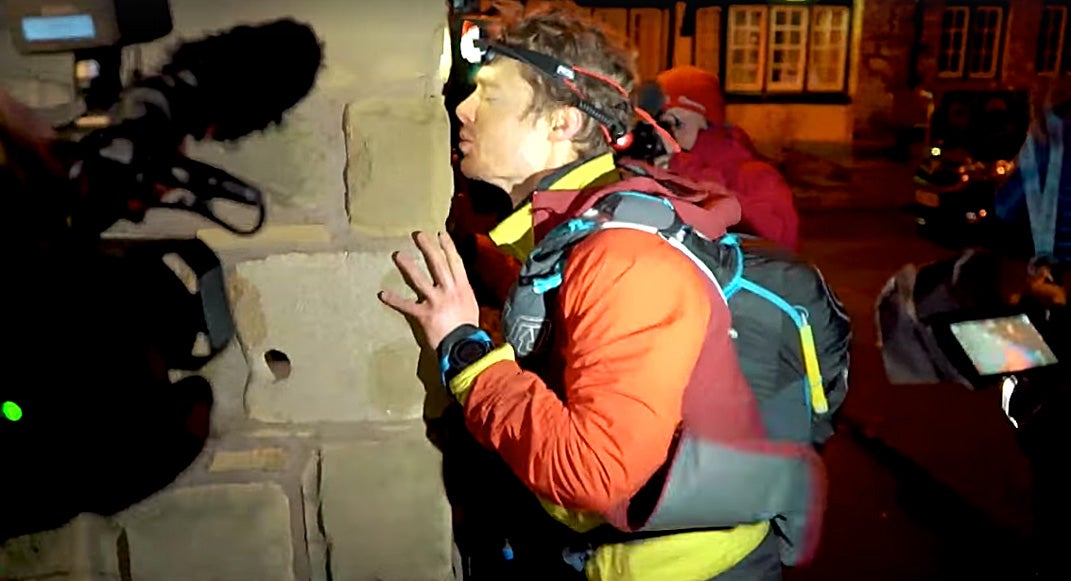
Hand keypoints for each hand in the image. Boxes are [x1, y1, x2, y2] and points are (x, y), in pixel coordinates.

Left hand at [379, 231, 479, 349]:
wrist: (464, 347)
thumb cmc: (468, 328)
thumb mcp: (470, 305)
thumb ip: (461, 292)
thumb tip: (454, 282)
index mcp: (462, 288)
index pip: (455, 262)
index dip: (448, 246)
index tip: (440, 233)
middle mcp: (449, 291)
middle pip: (437, 264)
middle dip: (427, 247)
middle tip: (417, 234)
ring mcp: (435, 302)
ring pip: (419, 280)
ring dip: (408, 266)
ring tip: (398, 255)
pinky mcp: (424, 315)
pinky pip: (406, 305)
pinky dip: (394, 300)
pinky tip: (382, 294)